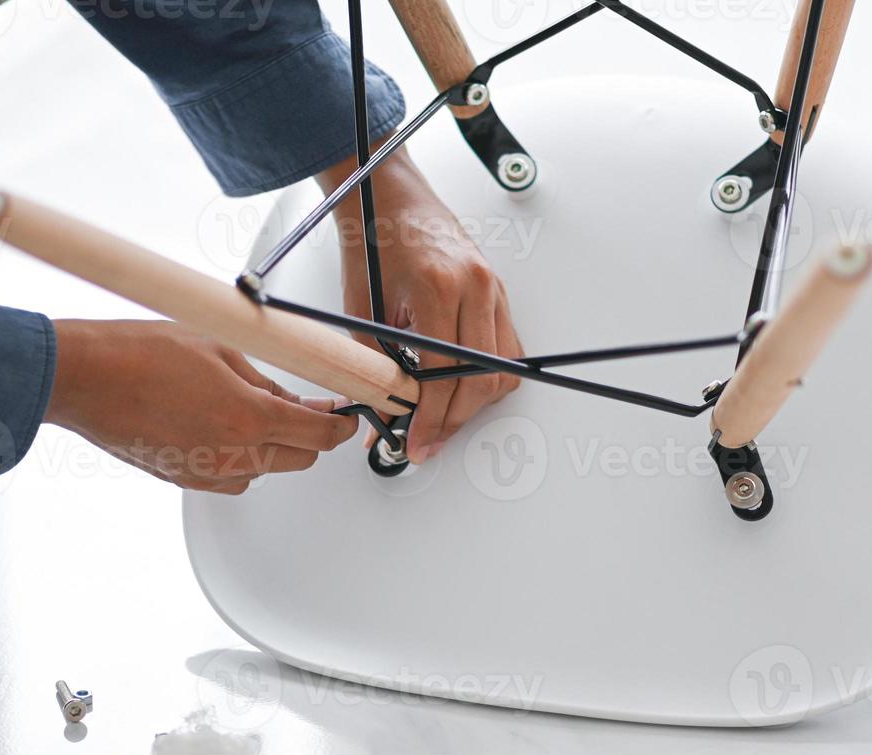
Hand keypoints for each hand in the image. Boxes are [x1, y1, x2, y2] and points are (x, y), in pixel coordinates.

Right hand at [44, 319, 357, 493]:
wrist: (84, 380)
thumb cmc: (140, 354)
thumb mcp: (221, 348)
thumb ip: (266, 379)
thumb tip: (291, 397)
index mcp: (251, 420)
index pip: (321, 436)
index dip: (340, 424)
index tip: (344, 414)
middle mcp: (234, 456)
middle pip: (301, 459)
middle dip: (308, 433)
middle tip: (301, 404)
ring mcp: (208, 474)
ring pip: (265, 468)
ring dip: (270, 444)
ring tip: (243, 405)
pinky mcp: (184, 480)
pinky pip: (231, 475)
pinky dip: (237, 454)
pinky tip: (216, 423)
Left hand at [319, 147, 522, 463]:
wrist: (387, 195)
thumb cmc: (373, 241)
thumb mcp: (363, 309)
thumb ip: (375, 364)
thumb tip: (383, 411)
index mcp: (437, 287)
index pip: (444, 374)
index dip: (430, 418)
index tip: (416, 441)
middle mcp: (474, 286)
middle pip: (480, 379)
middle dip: (453, 420)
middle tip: (427, 441)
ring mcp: (492, 287)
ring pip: (502, 369)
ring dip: (475, 403)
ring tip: (443, 420)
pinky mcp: (497, 290)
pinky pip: (507, 348)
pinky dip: (488, 377)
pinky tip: (462, 389)